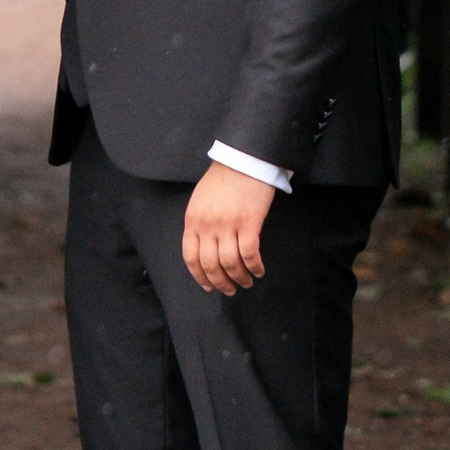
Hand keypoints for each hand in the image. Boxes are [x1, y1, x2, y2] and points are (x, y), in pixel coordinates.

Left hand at [183, 161, 272, 296]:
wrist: (243, 159)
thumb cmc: (223, 178)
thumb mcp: (200, 200)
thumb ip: (199, 223)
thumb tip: (205, 248)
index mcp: (193, 220)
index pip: (191, 258)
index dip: (200, 277)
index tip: (208, 287)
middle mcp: (207, 226)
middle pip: (211, 265)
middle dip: (220, 283)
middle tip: (229, 290)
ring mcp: (228, 225)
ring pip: (230, 264)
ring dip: (239, 278)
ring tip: (246, 282)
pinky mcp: (249, 223)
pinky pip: (250, 254)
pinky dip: (254, 267)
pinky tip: (258, 271)